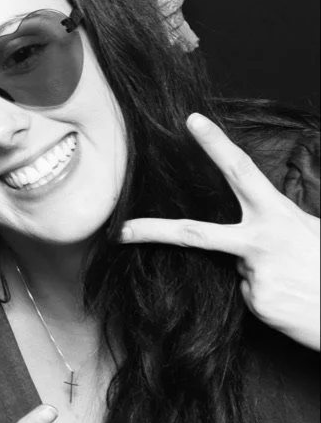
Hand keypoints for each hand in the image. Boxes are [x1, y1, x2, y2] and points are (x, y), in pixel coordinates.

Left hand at [121, 113, 320, 349]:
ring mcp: (256, 273)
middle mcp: (262, 242)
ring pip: (235, 268)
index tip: (192, 121)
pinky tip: (290, 298)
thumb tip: (248, 229)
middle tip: (120, 230)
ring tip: (294, 281)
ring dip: (258, 273)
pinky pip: (247, 292)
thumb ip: (274, 223)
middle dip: (152, 230)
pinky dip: (264, 294)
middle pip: (194, 233)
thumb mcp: (310, 231)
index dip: (216, 145)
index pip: (242, 172)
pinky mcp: (257, 301)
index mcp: (278, 216)